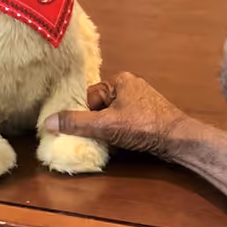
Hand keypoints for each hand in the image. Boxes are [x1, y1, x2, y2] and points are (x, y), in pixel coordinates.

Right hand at [44, 72, 193, 158]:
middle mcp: (130, 87)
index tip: (76, 130)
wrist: (178, 140)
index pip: (88, 96)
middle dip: (93, 124)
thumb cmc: (143, 126)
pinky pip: (123, 123)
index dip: (81, 114)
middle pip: (99, 107)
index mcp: (120, 80)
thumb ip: (76, 123)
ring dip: (105, 131)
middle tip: (90, 139)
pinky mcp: (147, 117)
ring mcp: (140, 102)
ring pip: (111, 117)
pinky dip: (117, 134)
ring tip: (104, 143)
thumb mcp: (106, 125)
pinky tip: (117, 145)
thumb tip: (47, 121)